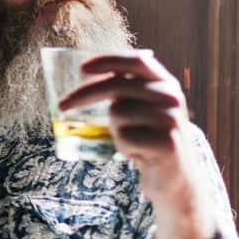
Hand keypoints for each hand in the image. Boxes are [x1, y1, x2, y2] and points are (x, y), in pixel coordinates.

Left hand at [57, 53, 196, 203]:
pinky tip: (139, 154)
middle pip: (117, 86)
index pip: (137, 61)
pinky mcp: (167, 143)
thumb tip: (87, 70)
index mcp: (166, 83)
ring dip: (115, 130)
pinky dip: (124, 148)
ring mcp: (171, 119)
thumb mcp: (144, 107)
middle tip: (61, 105)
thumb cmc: (151, 138)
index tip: (82, 69)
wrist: (177, 177)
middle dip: (84, 95)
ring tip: (132, 140)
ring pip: (118, 114)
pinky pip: (125, 138)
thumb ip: (127, 88)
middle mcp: (171, 97)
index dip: (108, 61)